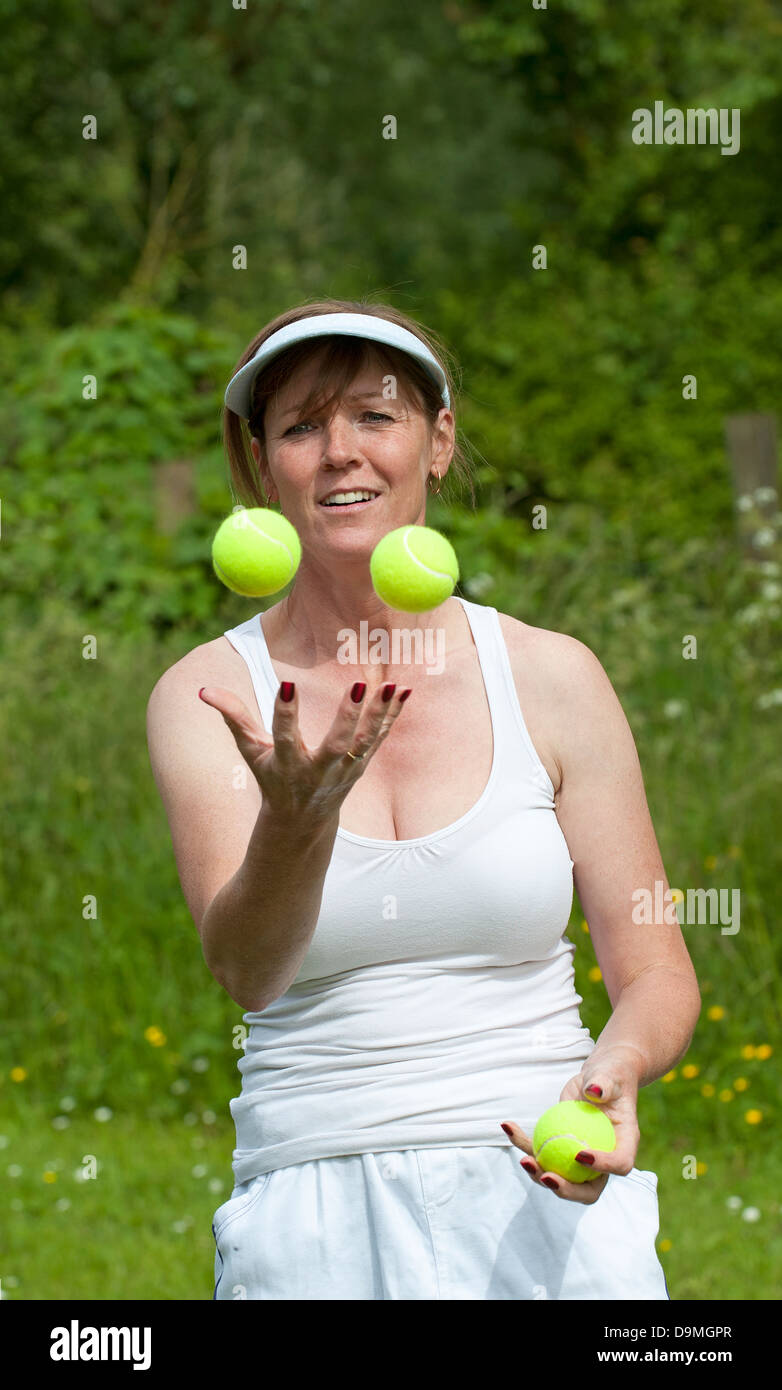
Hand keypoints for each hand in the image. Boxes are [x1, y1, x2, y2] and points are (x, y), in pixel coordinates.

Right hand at [198, 679, 410, 825]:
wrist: (302, 824)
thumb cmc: (271, 779)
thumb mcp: (250, 753)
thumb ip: (233, 719)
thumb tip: (205, 690)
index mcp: (286, 764)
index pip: (283, 735)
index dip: (284, 711)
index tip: (287, 683)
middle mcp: (318, 770)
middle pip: (336, 744)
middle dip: (347, 717)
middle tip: (358, 686)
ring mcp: (344, 770)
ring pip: (365, 742)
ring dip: (379, 714)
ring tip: (390, 684)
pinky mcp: (361, 765)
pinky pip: (380, 738)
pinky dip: (393, 715)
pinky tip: (404, 690)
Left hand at [499, 1045, 644, 1205]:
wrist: (597, 1081)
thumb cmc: (609, 1076)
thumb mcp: (610, 1075)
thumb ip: (604, 1083)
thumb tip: (594, 1091)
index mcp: (624, 1144)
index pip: (620, 1164)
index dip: (602, 1167)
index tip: (580, 1154)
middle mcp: (604, 1159)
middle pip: (589, 1189)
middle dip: (567, 1190)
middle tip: (547, 1177)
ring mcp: (581, 1160)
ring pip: (561, 1178)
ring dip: (540, 1174)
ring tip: (524, 1160)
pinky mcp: (560, 1148)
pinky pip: (540, 1151)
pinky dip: (522, 1142)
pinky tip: (507, 1125)